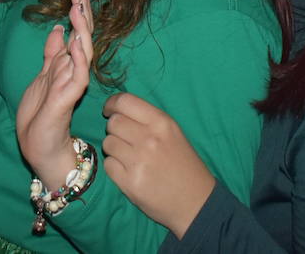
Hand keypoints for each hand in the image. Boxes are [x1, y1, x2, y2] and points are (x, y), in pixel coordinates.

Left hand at [15, 0, 93, 186]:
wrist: (41, 149)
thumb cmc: (41, 117)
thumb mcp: (41, 77)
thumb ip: (52, 54)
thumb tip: (58, 28)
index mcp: (66, 64)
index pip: (76, 30)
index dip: (78, 7)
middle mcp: (73, 71)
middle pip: (82, 35)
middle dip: (82, 9)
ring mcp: (72, 84)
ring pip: (82, 51)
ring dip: (81, 29)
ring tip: (78, 7)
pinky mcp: (67, 99)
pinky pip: (77, 76)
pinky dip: (78, 59)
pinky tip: (76, 42)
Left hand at [102, 93, 215, 239]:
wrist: (196, 202)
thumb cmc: (184, 164)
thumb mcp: (173, 133)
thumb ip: (148, 119)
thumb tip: (117, 110)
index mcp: (162, 123)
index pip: (125, 101)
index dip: (112, 104)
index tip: (109, 110)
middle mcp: (149, 139)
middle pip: (113, 122)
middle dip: (114, 129)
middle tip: (123, 138)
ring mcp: (138, 162)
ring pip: (108, 143)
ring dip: (114, 148)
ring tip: (129, 156)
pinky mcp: (130, 183)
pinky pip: (108, 164)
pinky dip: (114, 167)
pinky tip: (128, 170)